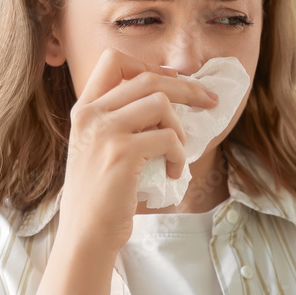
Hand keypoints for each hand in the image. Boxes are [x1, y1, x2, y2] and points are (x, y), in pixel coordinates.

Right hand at [57, 47, 219, 250]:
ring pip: (161, 103)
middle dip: (188, 88)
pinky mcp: (122, 153)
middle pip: (148, 77)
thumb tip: (168, 102)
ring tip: (178, 153)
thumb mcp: (100, 148)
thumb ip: (122, 122)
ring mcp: (105, 132)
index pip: (114, 60)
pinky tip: (173, 173)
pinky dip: (180, 156)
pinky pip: (168, 138)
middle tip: (210, 101)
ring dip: (180, 128)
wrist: (86, 233)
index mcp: (85, 109)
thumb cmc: (101, 195)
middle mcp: (91, 115)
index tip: (174, 80)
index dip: (150, 65)